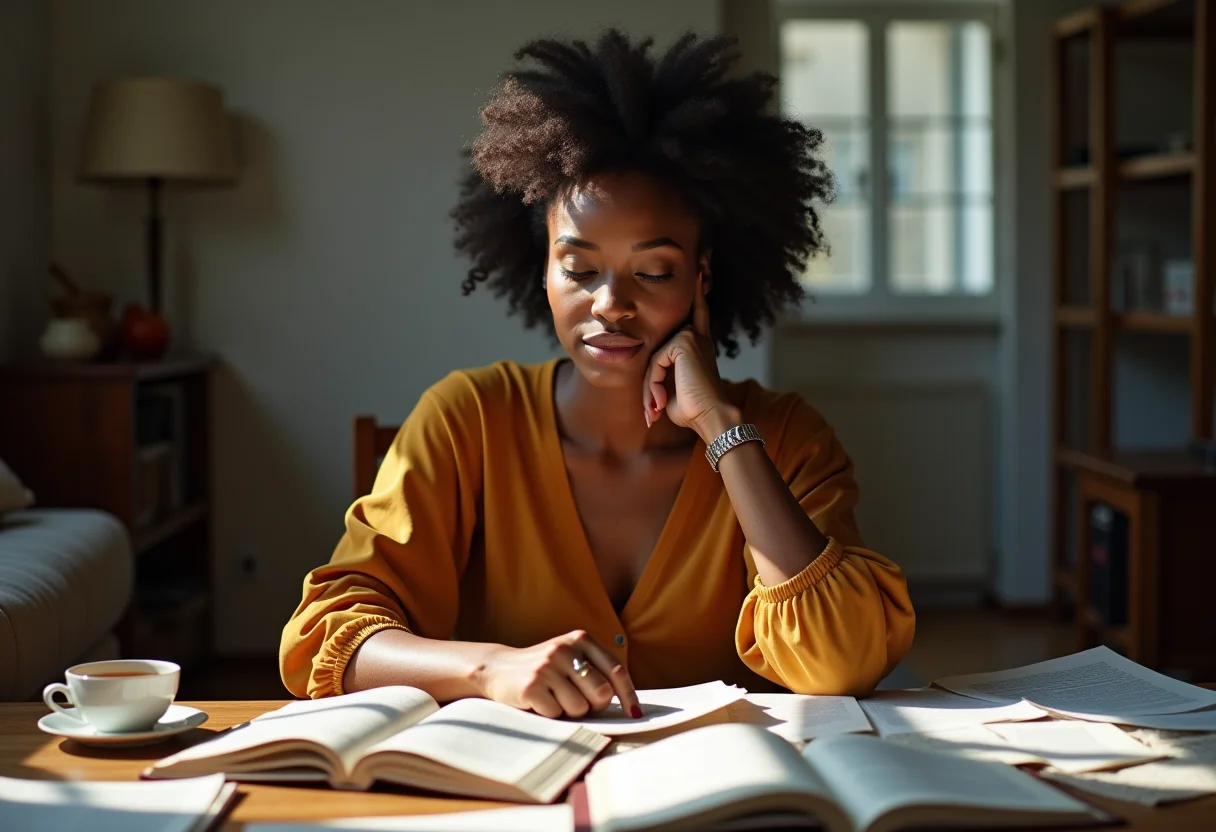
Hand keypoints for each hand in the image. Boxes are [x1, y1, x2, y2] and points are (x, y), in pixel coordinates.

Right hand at [476, 630, 641, 719]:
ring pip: (579, 707)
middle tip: (577, 702)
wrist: (498, 668)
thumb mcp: (570, 658)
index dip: (628, 694)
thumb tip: (629, 704)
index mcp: (580, 639)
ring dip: (569, 711)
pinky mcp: (531, 686)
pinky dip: (550, 715)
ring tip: (554, 698)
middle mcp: (564, 649)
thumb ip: (596, 671)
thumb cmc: (544, 669)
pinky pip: (556, 714)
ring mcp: (547, 667)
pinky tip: (538, 702)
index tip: (634, 713)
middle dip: (593, 705)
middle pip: (601, 693)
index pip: (615, 670)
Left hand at [643, 273, 736, 440]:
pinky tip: (661, 400)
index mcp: (698, 344)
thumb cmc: (693, 409)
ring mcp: (690, 336)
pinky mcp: (684, 342)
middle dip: (653, 381)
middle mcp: (696, 336)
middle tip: (658, 389)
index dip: (698, 293)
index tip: (701, 270)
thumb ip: (662, 375)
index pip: (697, 313)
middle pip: (658, 350)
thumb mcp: (672, 390)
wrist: (710, 416)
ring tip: (657, 408)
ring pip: (653, 359)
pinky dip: (654, 385)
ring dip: (651, 388)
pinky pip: (655, 362)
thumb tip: (649, 385)